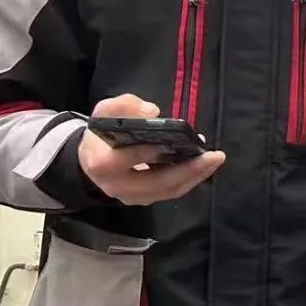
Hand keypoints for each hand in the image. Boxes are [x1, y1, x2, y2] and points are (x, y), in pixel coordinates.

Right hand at [79, 95, 224, 205]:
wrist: (90, 159)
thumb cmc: (101, 132)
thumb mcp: (105, 111)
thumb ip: (126, 105)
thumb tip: (153, 113)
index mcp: (102, 163)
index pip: (129, 159)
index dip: (153, 153)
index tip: (179, 142)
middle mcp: (117, 186)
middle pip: (158, 182)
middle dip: (189, 170)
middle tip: (215, 156)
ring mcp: (130, 197)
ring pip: (167, 191)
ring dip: (195, 177)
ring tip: (214, 160)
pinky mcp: (142, 199)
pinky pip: (169, 192)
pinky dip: (188, 179)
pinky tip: (203, 165)